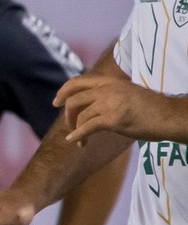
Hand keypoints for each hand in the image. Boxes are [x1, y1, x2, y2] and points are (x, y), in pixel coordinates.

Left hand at [57, 73, 187, 143]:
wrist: (170, 116)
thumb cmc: (150, 108)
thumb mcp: (126, 92)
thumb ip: (108, 94)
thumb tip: (88, 105)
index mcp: (109, 82)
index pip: (77, 81)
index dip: (63, 92)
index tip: (55, 103)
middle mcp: (107, 89)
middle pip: (73, 100)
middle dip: (68, 116)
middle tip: (70, 126)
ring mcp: (110, 103)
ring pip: (80, 116)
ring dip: (76, 130)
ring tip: (81, 141)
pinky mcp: (113, 119)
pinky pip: (87, 128)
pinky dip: (78, 136)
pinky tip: (77, 143)